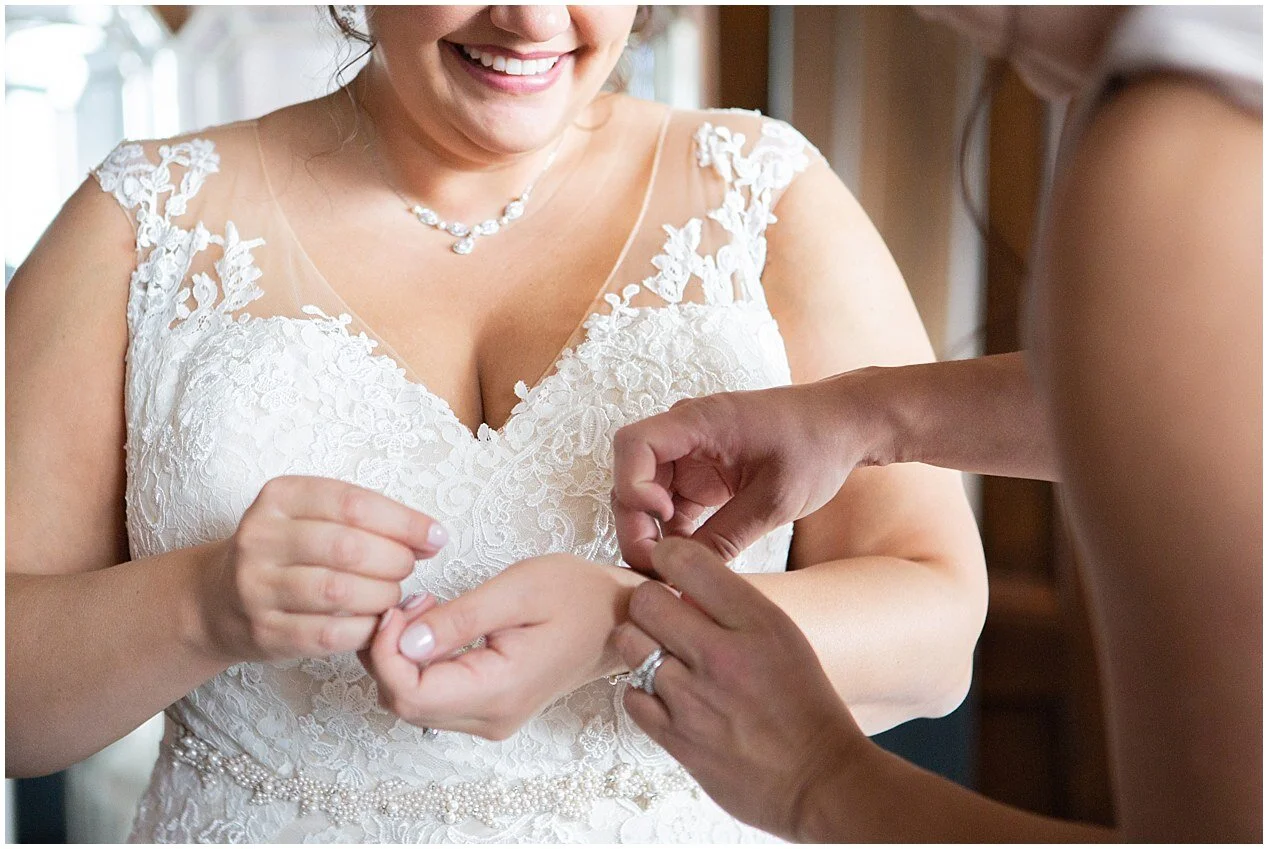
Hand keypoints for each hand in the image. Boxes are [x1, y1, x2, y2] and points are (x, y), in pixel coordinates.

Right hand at [198, 475, 447, 663]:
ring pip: (339, 592)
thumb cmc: (286, 550)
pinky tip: (376, 621)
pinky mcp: (265, 632)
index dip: (404, 522)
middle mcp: (261, 538)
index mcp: (280, 497)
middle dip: (395, 560)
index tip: (435, 537)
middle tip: (408, 568)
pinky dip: (365, 628)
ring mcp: (257, 587)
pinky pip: (329, 633)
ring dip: (383, 595)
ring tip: (392, 594)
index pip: (353, 503)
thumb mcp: (313, 515)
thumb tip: (430, 536)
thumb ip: (367, 519)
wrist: (217, 599)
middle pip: (348, 548)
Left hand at [361, 553, 646, 739]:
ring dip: (401, 658)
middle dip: (387, 653)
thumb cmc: (579, 595)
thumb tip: (404, 642)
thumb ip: (459, 619)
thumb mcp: (518, 589)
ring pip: (413, 704)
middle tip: (409, 602)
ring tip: (425, 608)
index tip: (397, 608)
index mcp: (499, 691)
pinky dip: (418, 665)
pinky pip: (434, 698)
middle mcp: (491, 718)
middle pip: (404, 704)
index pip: (409, 694)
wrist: (620, 617)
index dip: (384, 652)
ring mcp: (491, 719)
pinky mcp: (490, 709)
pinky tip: (435, 627)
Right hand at [611, 373, 883, 572]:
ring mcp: (689, 458)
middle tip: (656, 568)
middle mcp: (684, 436)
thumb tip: (685, 576)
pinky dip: (672, 537)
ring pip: (644, 499)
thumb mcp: (774, 499)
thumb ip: (726, 536)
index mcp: (697, 422)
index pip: (633, 445)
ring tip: (670, 574)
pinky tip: (687, 565)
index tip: (662, 517)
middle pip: (631, 478)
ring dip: (650, 536)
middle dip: (636, 525)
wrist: (843, 427)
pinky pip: (670, 510)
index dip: (632, 485)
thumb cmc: (815, 445)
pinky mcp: (700, 479)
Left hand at [613, 537, 862, 840]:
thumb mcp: (782, 636)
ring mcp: (695, 699)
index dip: (668, 555)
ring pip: (630, 644)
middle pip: (645, 600)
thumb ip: (732, 607)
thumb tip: (680, 586)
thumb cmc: (804, 706)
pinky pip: (632, 695)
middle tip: (659, 614)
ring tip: (658, 652)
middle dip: (647, 602)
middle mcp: (722, 655)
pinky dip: (641, 691)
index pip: (688, 561)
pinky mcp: (678, 738)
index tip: (667, 563)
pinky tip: (663, 693)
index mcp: (756, 622)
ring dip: (639, 643)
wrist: (819, 779)